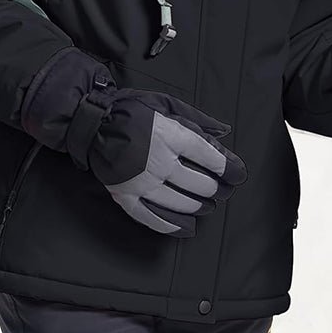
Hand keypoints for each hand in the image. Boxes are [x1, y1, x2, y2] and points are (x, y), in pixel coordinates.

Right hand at [19, 46, 246, 236]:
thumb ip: (196, 118)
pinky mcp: (125, 196)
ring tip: (206, 206)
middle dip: (216, 190)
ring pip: (180, 203)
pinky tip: (186, 228)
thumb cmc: (131, 110)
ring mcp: (141, 182)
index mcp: (169, 135)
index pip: (208, 157)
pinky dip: (172, 226)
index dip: (228, 168)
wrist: (93, 123)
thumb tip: (224, 132)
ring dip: (198, 207)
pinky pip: (152, 218)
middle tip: (222, 191)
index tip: (238, 174)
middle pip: (198, 183)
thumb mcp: (165, 103)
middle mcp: (158, 161)